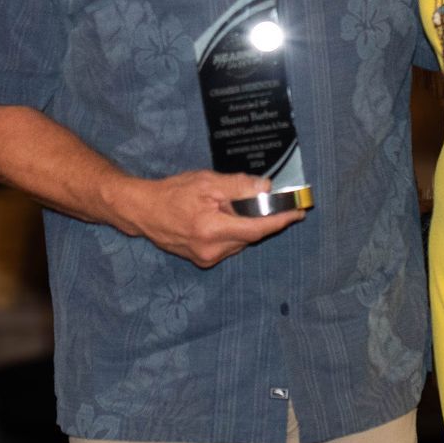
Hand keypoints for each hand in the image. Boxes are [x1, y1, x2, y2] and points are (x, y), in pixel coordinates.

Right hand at [121, 171, 304, 268]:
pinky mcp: (203, 261)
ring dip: (245, 225)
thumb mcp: (206, 182)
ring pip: (240, 241)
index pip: (257, 228)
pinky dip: (233, 231)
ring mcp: (207, 258)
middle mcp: (212, 250)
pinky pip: (229, 245)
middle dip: (260, 218)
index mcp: (212, 230)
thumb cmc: (173, 192)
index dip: (281, 220)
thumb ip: (238, 186)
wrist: (144, 211)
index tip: (299, 212)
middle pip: (250, 235)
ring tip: (232, 206)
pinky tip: (222, 217)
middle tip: (267, 200)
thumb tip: (266, 188)